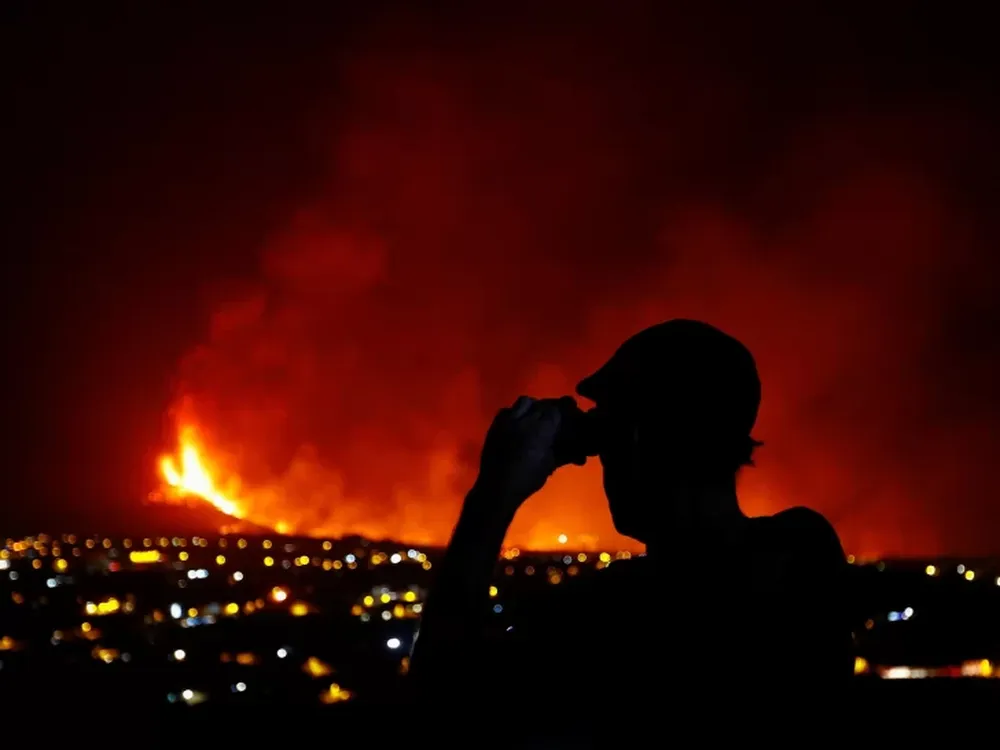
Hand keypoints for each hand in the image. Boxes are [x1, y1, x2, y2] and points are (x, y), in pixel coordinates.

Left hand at [470, 396, 563, 518]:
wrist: (497, 487)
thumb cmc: (527, 479)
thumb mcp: (549, 466)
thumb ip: (564, 454)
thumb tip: (579, 454)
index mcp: (541, 430)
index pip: (556, 411)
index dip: (563, 412)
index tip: (567, 416)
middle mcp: (525, 420)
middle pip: (542, 404)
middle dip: (550, 409)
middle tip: (553, 418)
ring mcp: (508, 420)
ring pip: (524, 401)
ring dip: (533, 406)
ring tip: (535, 417)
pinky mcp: (495, 425)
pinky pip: (507, 410)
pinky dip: (514, 412)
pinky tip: (517, 423)